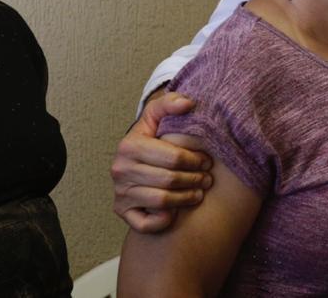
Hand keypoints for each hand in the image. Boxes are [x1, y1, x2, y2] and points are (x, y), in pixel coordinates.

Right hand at [111, 90, 213, 231]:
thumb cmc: (151, 137)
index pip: (172, 157)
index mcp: (129, 146)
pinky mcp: (122, 212)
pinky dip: (163, 220)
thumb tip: (188, 104)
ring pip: (161, 201)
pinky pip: (145, 223)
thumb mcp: (156, 116)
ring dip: (186, 198)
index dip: (195, 160)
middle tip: (207, 178)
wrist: (133, 159)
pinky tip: (176, 211)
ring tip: (199, 192)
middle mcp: (120, 170)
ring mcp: (120, 193)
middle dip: (194, 179)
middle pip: (169, 180)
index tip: (207, 160)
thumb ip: (170, 104)